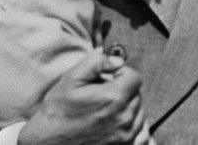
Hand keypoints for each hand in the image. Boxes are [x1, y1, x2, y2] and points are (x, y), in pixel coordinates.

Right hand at [19, 49, 147, 144]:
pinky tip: (115, 124)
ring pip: (139, 114)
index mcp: (113, 98)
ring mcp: (125, 136)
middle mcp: (124, 118)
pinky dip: (132, 127)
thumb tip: (116, 61)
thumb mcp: (70, 80)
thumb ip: (95, 63)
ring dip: (127, 108)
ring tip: (106, 111)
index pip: (135, 77)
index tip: (109, 79)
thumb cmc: (56, 113)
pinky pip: (141, 134)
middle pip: (137, 95)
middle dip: (123, 91)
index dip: (122, 74)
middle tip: (103, 95)